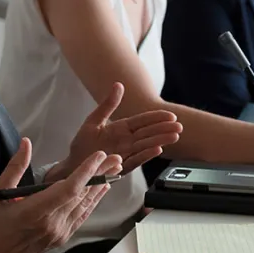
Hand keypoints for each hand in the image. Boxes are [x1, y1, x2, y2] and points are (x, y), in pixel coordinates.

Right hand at [0, 138, 122, 252]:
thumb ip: (15, 167)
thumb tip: (26, 143)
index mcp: (36, 210)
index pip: (69, 188)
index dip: (86, 172)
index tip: (99, 156)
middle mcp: (52, 223)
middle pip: (82, 195)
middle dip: (100, 174)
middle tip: (115, 158)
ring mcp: (59, 232)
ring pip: (85, 206)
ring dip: (101, 187)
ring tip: (114, 170)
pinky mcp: (62, 238)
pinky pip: (82, 216)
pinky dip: (93, 202)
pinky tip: (101, 191)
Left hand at [51, 82, 180, 180]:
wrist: (73, 166)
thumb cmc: (83, 145)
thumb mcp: (93, 121)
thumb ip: (108, 105)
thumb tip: (118, 85)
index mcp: (121, 129)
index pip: (142, 121)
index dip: (156, 118)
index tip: (171, 115)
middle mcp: (126, 141)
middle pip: (148, 134)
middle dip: (164, 130)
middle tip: (179, 127)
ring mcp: (125, 154)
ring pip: (145, 146)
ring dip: (160, 141)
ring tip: (174, 137)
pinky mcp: (121, 167)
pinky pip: (135, 160)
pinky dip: (145, 155)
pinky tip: (157, 150)